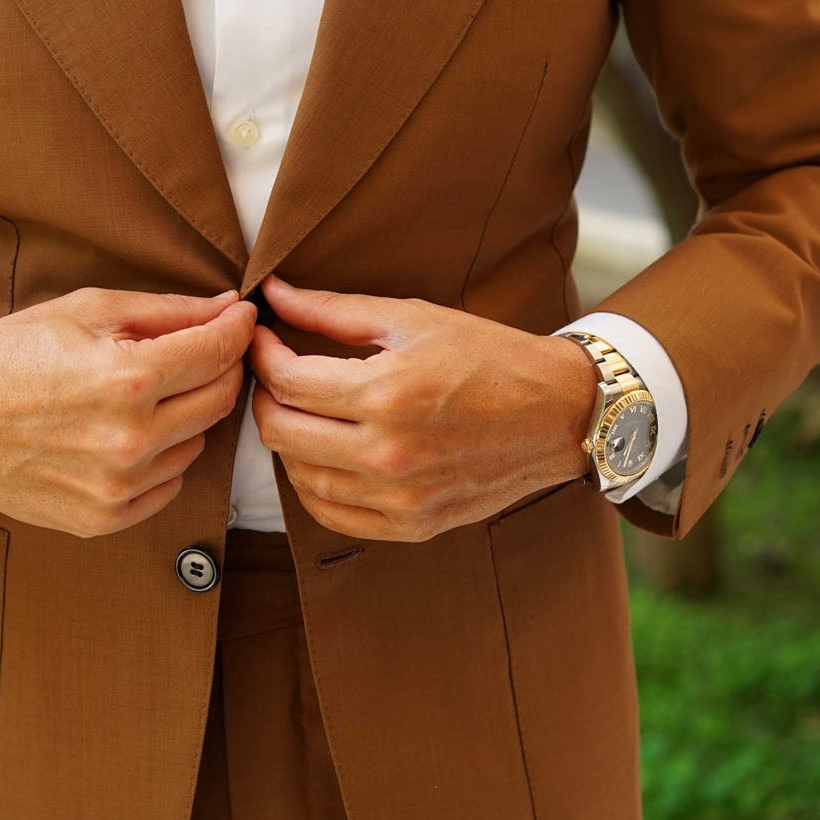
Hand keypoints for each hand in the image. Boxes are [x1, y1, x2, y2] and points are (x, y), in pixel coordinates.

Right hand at [0, 286, 255, 536]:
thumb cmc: (14, 352)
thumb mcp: (89, 310)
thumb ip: (168, 311)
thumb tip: (229, 307)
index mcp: (127, 380)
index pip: (219, 353)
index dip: (238, 329)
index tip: (242, 318)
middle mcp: (129, 441)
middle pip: (219, 401)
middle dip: (221, 368)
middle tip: (204, 351)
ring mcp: (117, 487)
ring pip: (196, 444)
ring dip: (186, 416)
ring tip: (145, 395)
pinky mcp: (104, 518)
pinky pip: (168, 486)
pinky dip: (161, 457)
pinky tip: (126, 434)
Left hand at [249, 274, 598, 540]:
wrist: (559, 413)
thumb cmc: (488, 356)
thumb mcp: (412, 319)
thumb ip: (332, 310)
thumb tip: (274, 294)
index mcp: (385, 394)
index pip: (286, 381)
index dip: (261, 354)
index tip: (261, 337)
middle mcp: (387, 454)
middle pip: (281, 433)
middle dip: (264, 397)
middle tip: (273, 373)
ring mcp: (399, 498)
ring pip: (300, 477)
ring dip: (286, 441)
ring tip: (300, 410)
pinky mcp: (412, 525)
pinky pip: (333, 515)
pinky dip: (313, 486)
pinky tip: (321, 455)